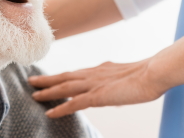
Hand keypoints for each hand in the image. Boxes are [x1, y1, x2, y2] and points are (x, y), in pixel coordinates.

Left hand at [28, 59, 164, 117]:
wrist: (152, 73)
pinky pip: (74, 103)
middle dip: (46, 80)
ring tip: (34, 94)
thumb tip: (108, 87)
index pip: (74, 73)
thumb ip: (111, 80)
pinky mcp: (97, 96)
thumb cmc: (143, 75)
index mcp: (98, 70)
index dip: (60, 76)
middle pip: (63, 77)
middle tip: (31, 81)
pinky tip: (50, 113)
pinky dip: (60, 108)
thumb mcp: (122, 76)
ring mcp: (93, 84)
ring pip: (64, 87)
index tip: (48, 77)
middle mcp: (91, 74)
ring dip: (48, 91)